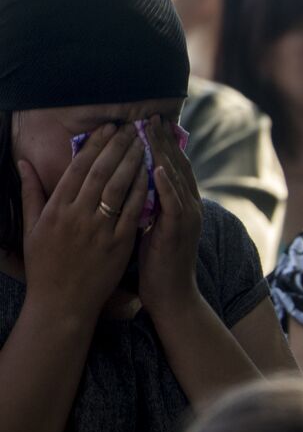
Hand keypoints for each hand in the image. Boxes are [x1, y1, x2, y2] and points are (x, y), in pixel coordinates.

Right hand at [18, 123, 146, 319]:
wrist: (61, 302)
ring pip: (119, 189)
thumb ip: (31, 193)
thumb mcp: (31, 228)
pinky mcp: (119, 244)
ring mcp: (99, 230)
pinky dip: (142, 192)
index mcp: (56, 209)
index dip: (95, 146)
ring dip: (133, 163)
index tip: (108, 129)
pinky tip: (151, 176)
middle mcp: (77, 216)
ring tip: (144, 145)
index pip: (78, 169)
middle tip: (131, 129)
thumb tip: (23, 163)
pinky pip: (133, 213)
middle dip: (117, 148)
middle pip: (101, 173)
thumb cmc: (45, 265)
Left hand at [138, 115, 203, 317]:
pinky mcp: (180, 232)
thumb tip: (132, 185)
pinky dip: (168, 185)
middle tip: (149, 117)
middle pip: (178, 166)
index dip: (161, 144)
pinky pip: (175, 204)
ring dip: (165, 154)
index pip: (172, 167)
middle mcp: (189, 207)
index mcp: (181, 205)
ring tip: (152, 133)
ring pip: (178, 179)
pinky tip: (158, 168)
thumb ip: (148, 204)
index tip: (147, 124)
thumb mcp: (151, 227)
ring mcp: (187, 219)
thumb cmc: (156, 264)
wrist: (171, 295)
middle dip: (163, 140)